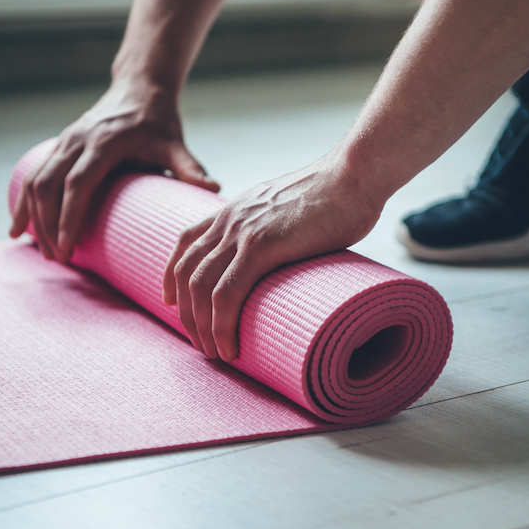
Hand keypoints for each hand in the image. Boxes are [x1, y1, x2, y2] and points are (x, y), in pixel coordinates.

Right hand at [9, 78, 218, 261]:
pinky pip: (33, 176)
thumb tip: (215, 190)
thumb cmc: (158, 119)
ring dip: (35, 218)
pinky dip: (24, 203)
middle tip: (60, 259)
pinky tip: (18, 230)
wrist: (140, 87)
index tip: (69, 247)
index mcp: (104, 141)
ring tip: (47, 253)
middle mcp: (78, 139)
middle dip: (49, 225)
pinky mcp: (58, 146)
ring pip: (37, 181)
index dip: (70, 216)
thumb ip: (190, 167)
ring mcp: (64, 141)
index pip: (79, 183)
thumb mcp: (174, 142)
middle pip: (50, 186)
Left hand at [162, 154, 382, 361]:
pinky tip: (229, 347)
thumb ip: (282, 226)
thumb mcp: (294, 206)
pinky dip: (221, 326)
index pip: (186, 241)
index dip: (173, 276)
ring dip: (201, 328)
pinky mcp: (263, 246)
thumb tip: (292, 250)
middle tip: (202, 344)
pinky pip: (227, 293)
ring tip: (216, 354)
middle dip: (187, 314)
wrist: (356, 173)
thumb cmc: (340, 192)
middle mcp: (230, 219)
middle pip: (186, 272)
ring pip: (200, 287)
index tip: (173, 303)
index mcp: (236, 209)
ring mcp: (243, 232)